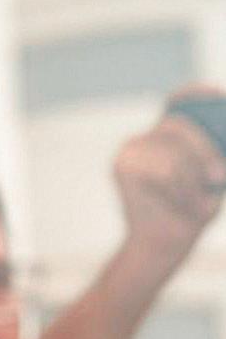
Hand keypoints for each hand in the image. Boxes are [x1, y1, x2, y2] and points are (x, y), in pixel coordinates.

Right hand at [114, 87, 225, 266]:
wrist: (162, 244)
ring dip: (191, 181)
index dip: (194, 94)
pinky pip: (164, 168)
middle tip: (218, 178)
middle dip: (204, 151)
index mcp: (166, 137)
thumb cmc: (191, 209)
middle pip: (178, 125)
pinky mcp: (122, 164)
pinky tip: (176, 202)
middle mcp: (144, 138)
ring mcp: (130, 149)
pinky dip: (179, 188)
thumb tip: (219, 163)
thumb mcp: (211, 177)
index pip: (179, 102)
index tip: (216, 94)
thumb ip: (210, 155)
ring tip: (191, 201)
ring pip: (173, 153)